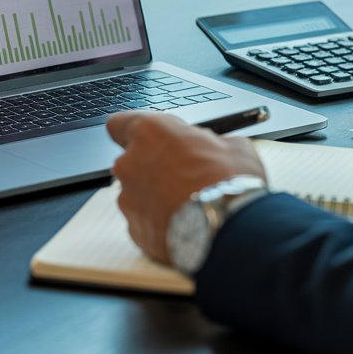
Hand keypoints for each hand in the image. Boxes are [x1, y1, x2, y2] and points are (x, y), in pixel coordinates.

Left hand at [107, 112, 266, 264]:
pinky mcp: (134, 229)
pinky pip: (144, 220)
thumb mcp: (233, 146)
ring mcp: (128, 198)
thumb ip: (210, 142)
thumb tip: (213, 148)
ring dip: (156, 196)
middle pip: (131, 161)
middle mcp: (130, 163)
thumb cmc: (229, 182)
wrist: (228, 228)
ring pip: (138, 192)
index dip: (132, 132)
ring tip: (188, 204)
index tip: (148, 140)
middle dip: (152, 167)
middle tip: (183, 175)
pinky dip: (158, 221)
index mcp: (149, 133)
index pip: (119, 124)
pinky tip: (184, 222)